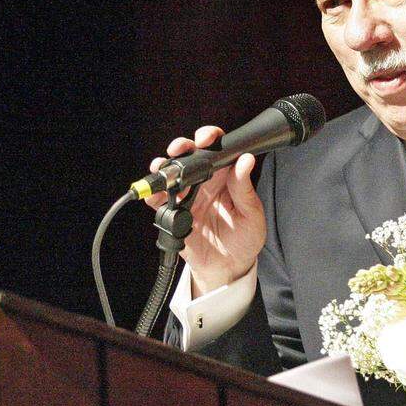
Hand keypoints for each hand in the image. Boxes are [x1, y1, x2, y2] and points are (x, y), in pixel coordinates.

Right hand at [145, 126, 266, 294]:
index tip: (206, 138)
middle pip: (189, 155)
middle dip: (181, 146)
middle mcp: (204, 182)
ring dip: (163, 166)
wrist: (228, 268)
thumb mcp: (251, 214)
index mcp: (225, 177)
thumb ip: (244, 189)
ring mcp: (187, 196)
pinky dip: (154, 194)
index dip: (209, 137)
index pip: (216, 149)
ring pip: (170, 173)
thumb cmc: (244, 239)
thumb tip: (245, 161)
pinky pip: (159, 200)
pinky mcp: (174, 213)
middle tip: (180, 149)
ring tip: (163, 167)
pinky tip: (156, 192)